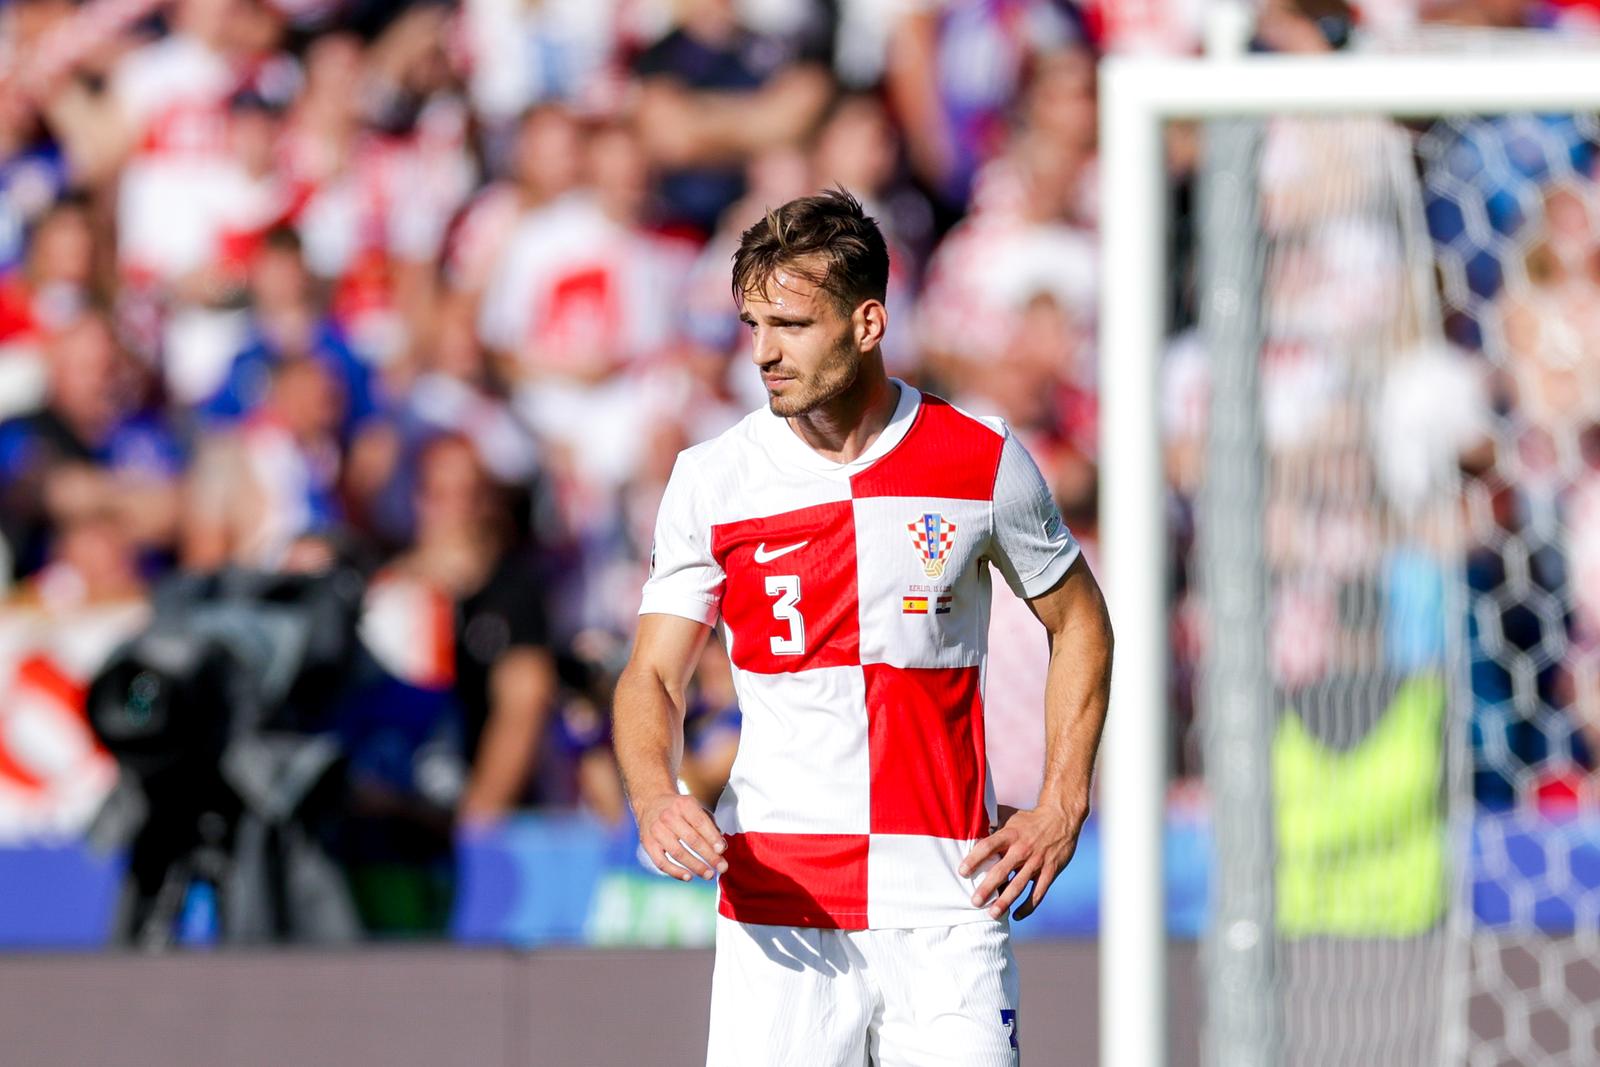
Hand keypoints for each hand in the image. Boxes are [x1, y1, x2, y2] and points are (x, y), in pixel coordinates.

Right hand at [636, 793, 727, 881]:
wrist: (651, 802)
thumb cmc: (678, 809)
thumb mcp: (695, 807)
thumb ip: (710, 825)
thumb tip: (720, 847)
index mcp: (684, 804)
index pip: (700, 822)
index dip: (712, 838)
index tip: (722, 850)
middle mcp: (668, 816)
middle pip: (692, 839)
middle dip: (709, 856)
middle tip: (722, 867)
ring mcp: (656, 831)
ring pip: (678, 853)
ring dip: (695, 866)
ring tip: (708, 874)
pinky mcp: (648, 844)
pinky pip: (661, 862)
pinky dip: (675, 872)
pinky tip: (688, 877)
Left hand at [959, 802, 1085, 920]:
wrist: (1061, 818)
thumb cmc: (1029, 820)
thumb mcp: (1010, 817)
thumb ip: (993, 825)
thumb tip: (969, 827)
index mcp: (1009, 834)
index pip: (988, 847)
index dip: (974, 859)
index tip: (962, 872)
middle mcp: (1022, 849)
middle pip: (1001, 871)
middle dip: (987, 888)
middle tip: (974, 902)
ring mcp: (1037, 862)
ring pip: (1018, 886)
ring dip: (1005, 902)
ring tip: (992, 914)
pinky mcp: (1050, 872)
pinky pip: (1038, 893)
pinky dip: (1028, 907)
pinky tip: (1017, 916)